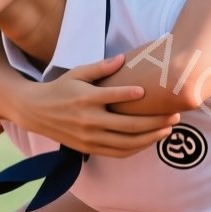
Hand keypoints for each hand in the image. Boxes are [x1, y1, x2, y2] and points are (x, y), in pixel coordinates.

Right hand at [18, 55, 179, 156]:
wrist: (35, 111)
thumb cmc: (60, 88)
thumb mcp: (77, 73)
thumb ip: (100, 68)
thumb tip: (123, 59)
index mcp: (85, 98)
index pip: (112, 97)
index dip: (132, 95)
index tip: (150, 92)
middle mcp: (88, 120)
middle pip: (128, 126)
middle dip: (155, 122)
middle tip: (175, 115)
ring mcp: (89, 138)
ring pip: (126, 143)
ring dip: (151, 138)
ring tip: (168, 130)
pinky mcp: (89, 148)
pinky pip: (118, 152)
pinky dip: (137, 148)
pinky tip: (151, 140)